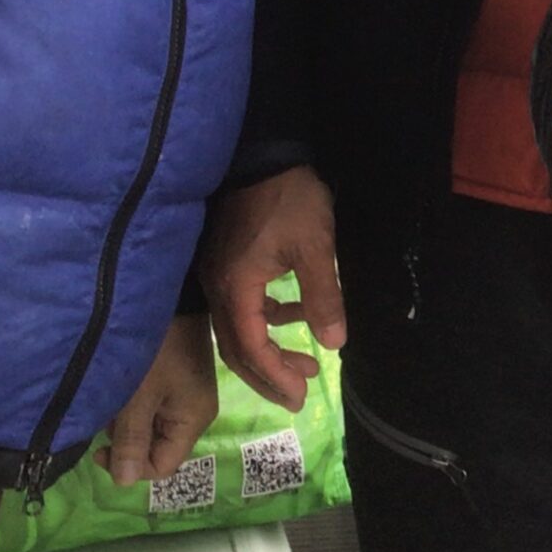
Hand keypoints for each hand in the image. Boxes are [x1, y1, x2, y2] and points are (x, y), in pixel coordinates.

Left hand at [98, 313, 217, 486]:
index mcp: (193, 421)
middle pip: (157, 448)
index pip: (162, 466)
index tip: (99, 448)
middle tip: (105, 415)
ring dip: (128, 421)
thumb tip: (125, 483)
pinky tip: (122, 387)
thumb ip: (131, 441)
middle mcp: (195, 413)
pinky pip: (153, 408)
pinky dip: (134, 405)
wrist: (172, 300)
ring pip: (151, 427)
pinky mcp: (178, 381)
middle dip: (126, 440)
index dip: (130, 465)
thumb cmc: (156, 351)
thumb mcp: (138, 398)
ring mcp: (187, 396)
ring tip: (112, 396)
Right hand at [201, 165, 345, 411]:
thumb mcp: (316, 247)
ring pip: (238, 329)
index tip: (299, 397)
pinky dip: (267, 318)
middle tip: (298, 395)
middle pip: (236, 348)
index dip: (273, 376)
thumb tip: (334, 343)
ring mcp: (217, 275)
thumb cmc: (291, 199)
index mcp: (235, 287)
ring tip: (306, 362)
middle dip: (268, 374)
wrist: (265, 154)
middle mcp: (217, 287)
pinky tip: (295, 315)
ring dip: (269, 348)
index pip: (249, 347)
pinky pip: (242, 305)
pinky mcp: (225, 262)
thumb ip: (323, 297)